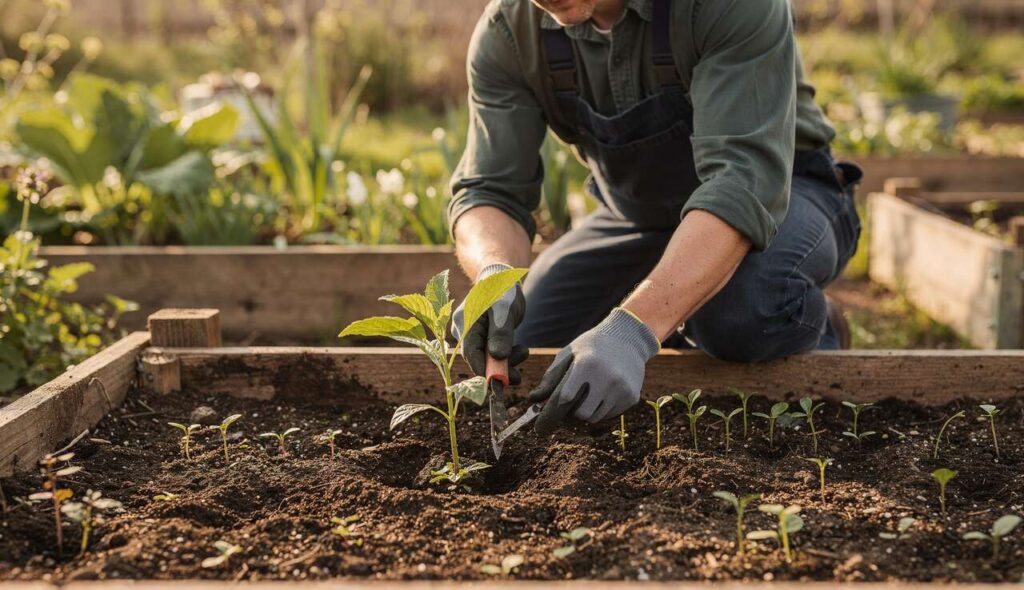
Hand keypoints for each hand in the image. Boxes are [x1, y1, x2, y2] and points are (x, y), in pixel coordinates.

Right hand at [452, 263, 528, 384]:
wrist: (502, 278)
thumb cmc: (503, 289)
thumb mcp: (505, 309)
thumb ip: (501, 332)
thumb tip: (498, 356)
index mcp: (465, 322)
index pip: (470, 353)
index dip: (484, 370)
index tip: (501, 382)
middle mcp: (463, 331)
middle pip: (477, 359)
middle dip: (498, 368)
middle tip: (519, 375)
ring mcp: (471, 335)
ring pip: (486, 358)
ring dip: (506, 362)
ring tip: (525, 351)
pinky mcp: (481, 338)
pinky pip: (491, 353)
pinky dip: (506, 356)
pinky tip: (520, 349)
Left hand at [529, 308, 659, 435]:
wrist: (627, 339)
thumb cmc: (591, 348)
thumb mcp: (569, 354)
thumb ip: (551, 378)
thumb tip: (534, 400)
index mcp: (587, 364)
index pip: (564, 398)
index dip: (549, 416)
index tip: (539, 429)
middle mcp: (606, 378)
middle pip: (580, 414)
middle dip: (570, 414)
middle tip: (567, 406)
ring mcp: (621, 389)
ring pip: (594, 419)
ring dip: (585, 413)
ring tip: (587, 395)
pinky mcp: (631, 397)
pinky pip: (609, 416)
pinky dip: (600, 410)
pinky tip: (603, 393)